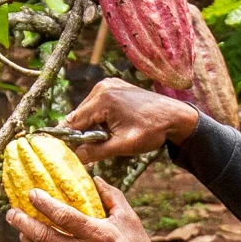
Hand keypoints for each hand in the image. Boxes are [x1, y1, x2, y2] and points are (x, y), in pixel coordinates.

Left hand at [9, 180, 177, 241]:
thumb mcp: (129, 218)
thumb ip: (111, 195)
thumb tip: (94, 178)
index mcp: (97, 234)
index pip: (62, 215)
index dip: (42, 203)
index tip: (30, 193)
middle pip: (43, 236)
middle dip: (22, 222)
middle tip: (11, 211)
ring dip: (26, 241)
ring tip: (20, 230)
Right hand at [60, 79, 200, 164]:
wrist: (175, 117)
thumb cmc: (152, 131)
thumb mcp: (123, 145)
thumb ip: (96, 151)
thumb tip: (74, 157)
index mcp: (102, 99)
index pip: (74, 122)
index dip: (69, 139)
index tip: (65, 153)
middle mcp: (102, 87)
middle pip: (79, 115)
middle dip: (81, 133)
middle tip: (87, 151)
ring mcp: (108, 84)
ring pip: (87, 111)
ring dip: (90, 126)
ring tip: (104, 139)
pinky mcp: (114, 86)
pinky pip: (97, 105)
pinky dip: (99, 117)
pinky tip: (109, 128)